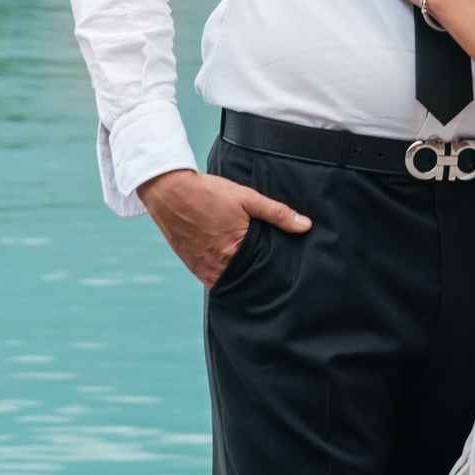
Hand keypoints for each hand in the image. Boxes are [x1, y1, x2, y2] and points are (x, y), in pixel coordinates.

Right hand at [137, 168, 312, 285]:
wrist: (169, 191)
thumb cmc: (208, 193)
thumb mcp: (246, 198)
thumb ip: (277, 213)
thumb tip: (305, 225)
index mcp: (234, 252)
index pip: (260, 274)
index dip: (272, 275)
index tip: (282, 277)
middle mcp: (217, 266)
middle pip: (244, 281)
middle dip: (255, 280)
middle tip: (270, 279)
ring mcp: (201, 268)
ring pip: (227, 283)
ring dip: (238, 279)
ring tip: (252, 275)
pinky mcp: (191, 265)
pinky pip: (210, 279)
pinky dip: (221, 277)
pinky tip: (230, 269)